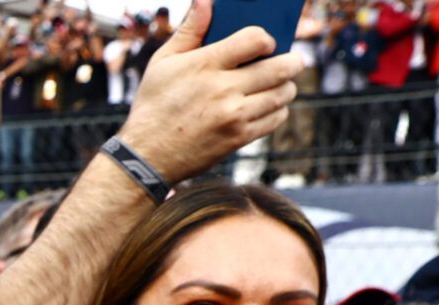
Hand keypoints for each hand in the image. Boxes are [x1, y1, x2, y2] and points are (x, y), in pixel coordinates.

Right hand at [116, 0, 301, 182]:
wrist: (146, 156)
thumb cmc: (153, 105)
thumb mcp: (162, 63)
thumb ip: (189, 31)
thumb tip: (206, 1)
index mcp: (205, 65)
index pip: (256, 39)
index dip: (267, 38)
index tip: (265, 44)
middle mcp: (223, 89)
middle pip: (282, 67)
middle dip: (293, 60)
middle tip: (291, 61)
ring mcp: (233, 116)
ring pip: (284, 93)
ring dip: (285, 86)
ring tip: (276, 84)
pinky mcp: (238, 138)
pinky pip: (276, 119)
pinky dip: (277, 110)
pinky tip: (265, 106)